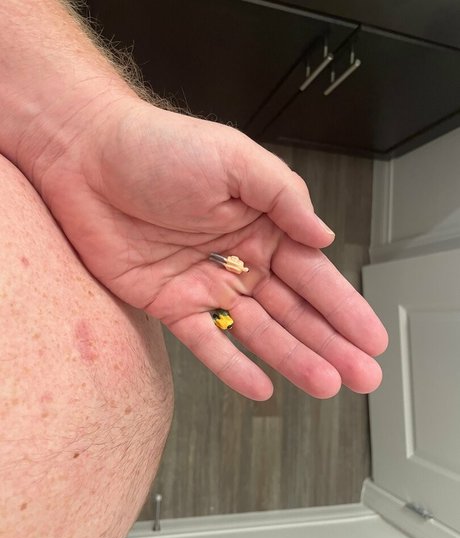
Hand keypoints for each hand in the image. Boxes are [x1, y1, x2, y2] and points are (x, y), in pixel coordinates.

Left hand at [38, 98, 387, 399]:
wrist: (87, 156)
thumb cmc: (159, 146)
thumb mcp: (234, 158)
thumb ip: (284, 197)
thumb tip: (323, 235)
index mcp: (262, 225)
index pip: (313, 274)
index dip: (344, 307)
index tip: (371, 337)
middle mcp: (239, 259)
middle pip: (293, 310)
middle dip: (330, 343)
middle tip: (362, 375)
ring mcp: (205, 284)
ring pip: (258, 331)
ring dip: (293, 359)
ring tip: (325, 384)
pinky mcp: (169, 303)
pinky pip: (205, 341)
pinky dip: (232, 365)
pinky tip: (260, 386)